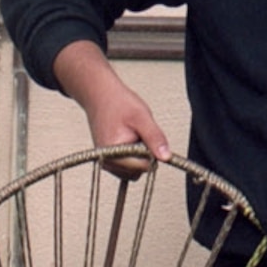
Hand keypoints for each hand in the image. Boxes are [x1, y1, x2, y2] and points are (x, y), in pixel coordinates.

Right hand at [53, 40, 170, 168]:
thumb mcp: (142, 117)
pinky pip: (127, 166)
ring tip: (132, 134)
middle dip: (144, 154)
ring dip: (138, 155)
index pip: (143, 167)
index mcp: (114, 154)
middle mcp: (108, 162)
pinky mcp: (108, 159)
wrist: (99, 95)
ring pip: (134, 170)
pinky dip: (132, 155)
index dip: (151, 153)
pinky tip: (129, 139)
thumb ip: (155, 138)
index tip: (147, 137)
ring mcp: (107, 162)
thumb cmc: (118, 103)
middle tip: (139, 133)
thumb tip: (166, 157)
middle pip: (139, 171)